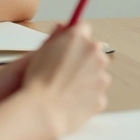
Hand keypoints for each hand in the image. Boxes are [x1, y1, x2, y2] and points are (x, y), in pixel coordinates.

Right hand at [22, 23, 110, 137]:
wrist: (42, 111)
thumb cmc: (38, 81)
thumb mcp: (41, 51)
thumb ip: (56, 36)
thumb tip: (63, 27)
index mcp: (79, 39)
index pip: (83, 27)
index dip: (74, 36)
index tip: (70, 43)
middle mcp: (94, 55)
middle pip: (93, 51)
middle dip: (82, 58)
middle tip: (64, 69)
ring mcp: (101, 77)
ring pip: (96, 73)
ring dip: (86, 77)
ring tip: (65, 87)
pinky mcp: (101, 97)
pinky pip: (95, 93)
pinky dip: (86, 96)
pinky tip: (69, 100)